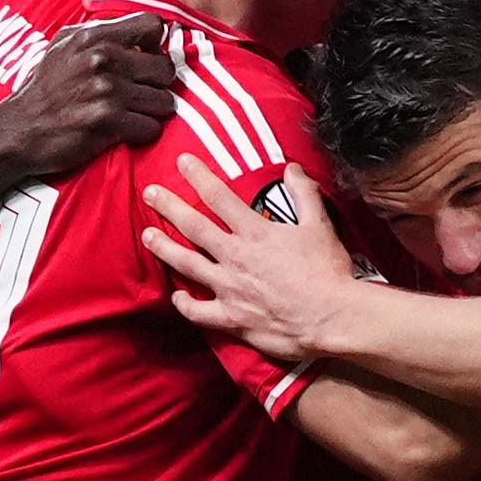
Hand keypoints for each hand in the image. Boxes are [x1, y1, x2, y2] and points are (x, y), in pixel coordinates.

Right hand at [0, 15, 182, 184]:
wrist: (17, 130)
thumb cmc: (43, 91)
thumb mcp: (62, 47)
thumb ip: (98, 34)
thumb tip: (136, 32)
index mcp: (93, 37)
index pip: (153, 24)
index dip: (156, 45)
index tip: (146, 58)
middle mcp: (102, 59)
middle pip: (165, 68)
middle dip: (158, 84)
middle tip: (141, 93)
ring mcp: (106, 90)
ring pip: (164, 101)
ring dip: (152, 111)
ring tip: (132, 113)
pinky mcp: (108, 121)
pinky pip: (152, 127)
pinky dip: (143, 132)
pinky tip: (125, 130)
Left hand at [144, 153, 357, 360]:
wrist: (332, 316)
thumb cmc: (328, 271)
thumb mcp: (320, 225)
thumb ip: (304, 193)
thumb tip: (293, 169)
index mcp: (255, 232)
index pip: (219, 196)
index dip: (199, 176)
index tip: (182, 162)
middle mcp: (235, 257)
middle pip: (193, 227)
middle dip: (168, 207)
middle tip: (149, 193)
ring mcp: (229, 289)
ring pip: (187, 265)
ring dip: (165, 249)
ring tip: (148, 237)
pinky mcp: (232, 318)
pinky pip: (199, 312)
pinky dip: (185, 305)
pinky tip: (177, 298)